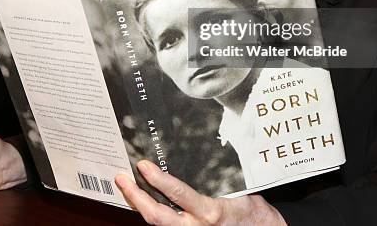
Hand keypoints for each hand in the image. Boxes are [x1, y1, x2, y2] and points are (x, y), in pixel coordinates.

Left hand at [115, 160, 285, 225]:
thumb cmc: (255, 212)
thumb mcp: (239, 190)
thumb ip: (216, 179)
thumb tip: (194, 157)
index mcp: (211, 212)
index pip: (178, 194)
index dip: (158, 180)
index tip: (143, 165)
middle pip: (158, 216)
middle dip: (136, 197)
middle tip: (121, 178)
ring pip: (158, 223)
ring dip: (139, 204)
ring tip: (127, 186)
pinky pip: (166, 225)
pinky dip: (151, 212)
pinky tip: (143, 199)